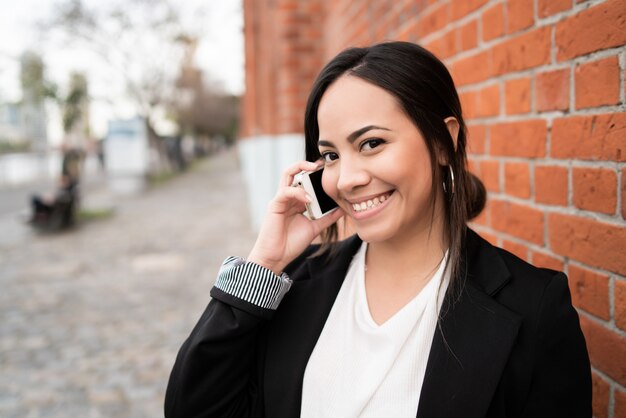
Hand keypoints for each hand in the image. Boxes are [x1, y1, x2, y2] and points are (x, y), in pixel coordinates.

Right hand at [247, 160, 343, 274]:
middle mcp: (287, 198)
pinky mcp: (274, 205)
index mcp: (295, 202)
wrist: (276, 257)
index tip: (328, 169)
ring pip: (287, 175)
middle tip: (322, 163)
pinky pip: (286, 191)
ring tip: (315, 169)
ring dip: (301, 170)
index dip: (313, 173)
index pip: (303, 180)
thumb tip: (342, 209)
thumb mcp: (314, 228)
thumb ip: (327, 218)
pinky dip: (299, 192)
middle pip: (293, 172)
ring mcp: (280, 200)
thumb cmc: (291, 243)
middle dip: (306, 165)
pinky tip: (309, 199)